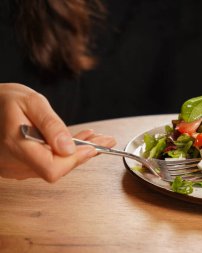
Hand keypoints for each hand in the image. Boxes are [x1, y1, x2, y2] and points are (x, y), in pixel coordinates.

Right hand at [0, 83, 115, 181]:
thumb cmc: (4, 100)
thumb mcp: (32, 102)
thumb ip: (51, 125)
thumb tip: (69, 148)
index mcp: (15, 146)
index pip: (52, 169)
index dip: (75, 160)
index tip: (92, 147)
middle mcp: (14, 163)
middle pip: (57, 169)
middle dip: (82, 153)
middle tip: (104, 140)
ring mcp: (15, 168)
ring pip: (55, 167)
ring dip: (76, 153)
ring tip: (95, 138)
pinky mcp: (20, 166)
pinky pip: (47, 163)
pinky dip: (64, 153)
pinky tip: (77, 141)